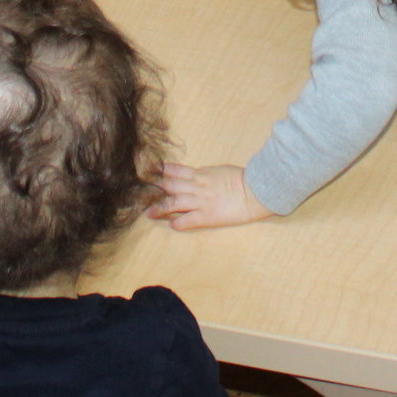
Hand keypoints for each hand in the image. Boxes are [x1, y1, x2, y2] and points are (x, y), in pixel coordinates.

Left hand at [149, 163, 273, 230]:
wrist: (256, 191)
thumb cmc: (242, 179)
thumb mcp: (220, 171)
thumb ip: (205, 174)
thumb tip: (195, 176)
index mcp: (201, 174)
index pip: (176, 171)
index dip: (161, 172)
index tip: (148, 172)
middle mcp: (197, 186)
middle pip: (170, 186)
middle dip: (155, 189)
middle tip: (140, 192)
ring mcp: (201, 201)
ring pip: (174, 203)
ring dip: (160, 208)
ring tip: (149, 213)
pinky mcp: (208, 216)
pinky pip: (189, 220)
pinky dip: (179, 223)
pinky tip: (172, 225)